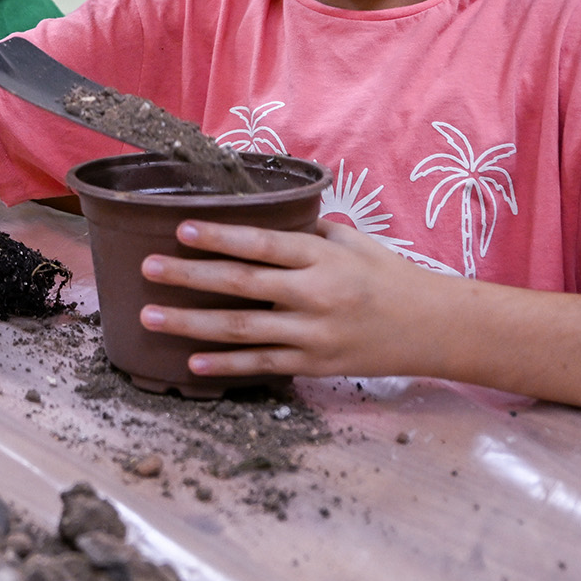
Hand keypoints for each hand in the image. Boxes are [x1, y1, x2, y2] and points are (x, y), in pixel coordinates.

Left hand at [136, 217, 446, 380]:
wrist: (434, 329)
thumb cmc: (391, 278)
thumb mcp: (356, 243)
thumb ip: (312, 231)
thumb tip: (271, 215)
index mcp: (322, 258)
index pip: (261, 244)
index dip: (219, 237)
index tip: (180, 230)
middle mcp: (314, 295)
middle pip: (240, 284)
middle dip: (188, 277)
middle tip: (147, 269)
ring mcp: (312, 334)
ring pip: (240, 330)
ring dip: (190, 323)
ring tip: (150, 317)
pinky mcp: (314, 364)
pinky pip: (261, 364)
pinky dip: (224, 365)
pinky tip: (192, 361)